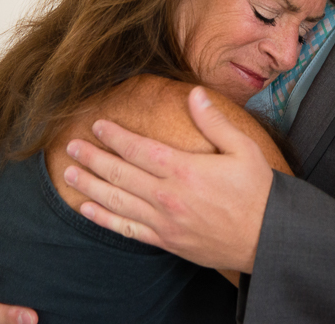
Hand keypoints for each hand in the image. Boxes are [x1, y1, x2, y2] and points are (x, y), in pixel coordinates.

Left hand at [64, 86, 273, 272]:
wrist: (266, 238)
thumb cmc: (257, 191)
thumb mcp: (243, 149)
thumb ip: (215, 122)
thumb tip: (195, 93)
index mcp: (185, 169)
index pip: (139, 149)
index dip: (115, 136)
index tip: (98, 125)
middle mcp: (168, 195)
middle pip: (121, 174)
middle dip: (93, 158)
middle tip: (72, 147)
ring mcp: (165, 220)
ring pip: (117, 202)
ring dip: (90, 186)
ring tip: (69, 173)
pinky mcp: (166, 240)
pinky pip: (127, 230)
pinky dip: (104, 219)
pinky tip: (88, 209)